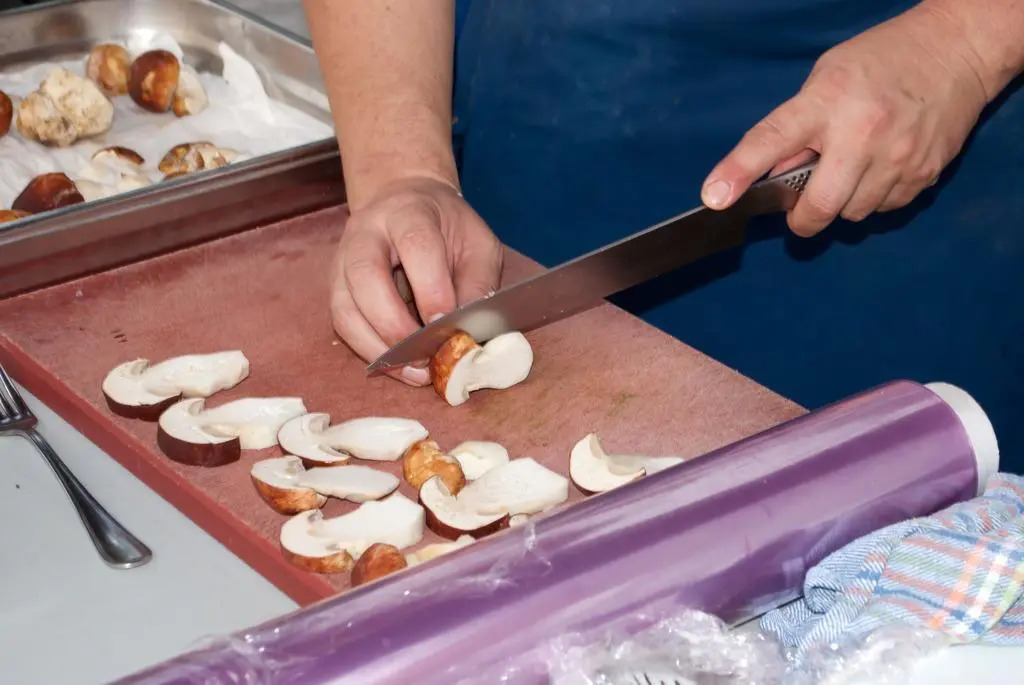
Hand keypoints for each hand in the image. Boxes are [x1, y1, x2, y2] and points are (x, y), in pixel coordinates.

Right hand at [330, 177, 502, 385]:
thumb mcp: (478, 244)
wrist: (407, 204)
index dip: (431, 289)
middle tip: (426, 356)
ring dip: (378, 346)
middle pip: (365, 276)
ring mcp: (343, 259)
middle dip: (395, 324)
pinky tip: (398, 367)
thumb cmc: (448, 229)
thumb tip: (470, 331)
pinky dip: (369, 350)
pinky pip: (343, 323)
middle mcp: (366, 232)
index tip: (447, 325)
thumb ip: (478, 283)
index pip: (416, 245)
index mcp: (408, 212)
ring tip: (414, 371)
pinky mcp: (336, 286)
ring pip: (346, 307)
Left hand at [701, 5, 988, 236]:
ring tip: (850, 170)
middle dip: (803, 218)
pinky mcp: (923, 175)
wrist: (956, 52)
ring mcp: (897, 157)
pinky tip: (879, 168)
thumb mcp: (825, 79)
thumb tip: (771, 175)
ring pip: (851, 214)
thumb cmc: (880, 62)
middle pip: (819, 206)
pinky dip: (873, 199)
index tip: (715, 198)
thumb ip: (796, 128)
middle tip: (801, 207)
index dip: (739, 172)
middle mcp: (862, 133)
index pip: (771, 142)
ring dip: (841, 204)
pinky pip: (884, 209)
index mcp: (826, 102)